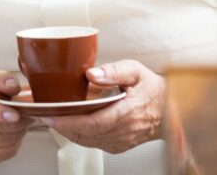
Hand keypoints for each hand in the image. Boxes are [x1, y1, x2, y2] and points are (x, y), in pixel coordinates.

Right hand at [0, 71, 32, 165]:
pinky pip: (9, 151)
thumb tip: (13, 86)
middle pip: (2, 127)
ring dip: (19, 130)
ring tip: (14, 120)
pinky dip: (15, 142)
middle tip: (25, 111)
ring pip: (9, 140)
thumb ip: (3, 79)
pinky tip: (9, 132)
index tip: (14, 115)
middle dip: (20, 120)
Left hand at [42, 60, 164, 153]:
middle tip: (43, 115)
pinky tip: (70, 124)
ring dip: (68, 131)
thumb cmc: (155, 90)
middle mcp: (123, 131)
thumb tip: (92, 74)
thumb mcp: (136, 71)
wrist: (172, 111)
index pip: (92, 123)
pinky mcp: (118, 145)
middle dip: (61, 126)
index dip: (69, 122)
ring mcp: (121, 141)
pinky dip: (79, 135)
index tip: (51, 117)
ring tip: (52, 117)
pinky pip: (94, 143)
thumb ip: (113, 71)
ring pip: (88, 140)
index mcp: (127, 113)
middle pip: (85, 134)